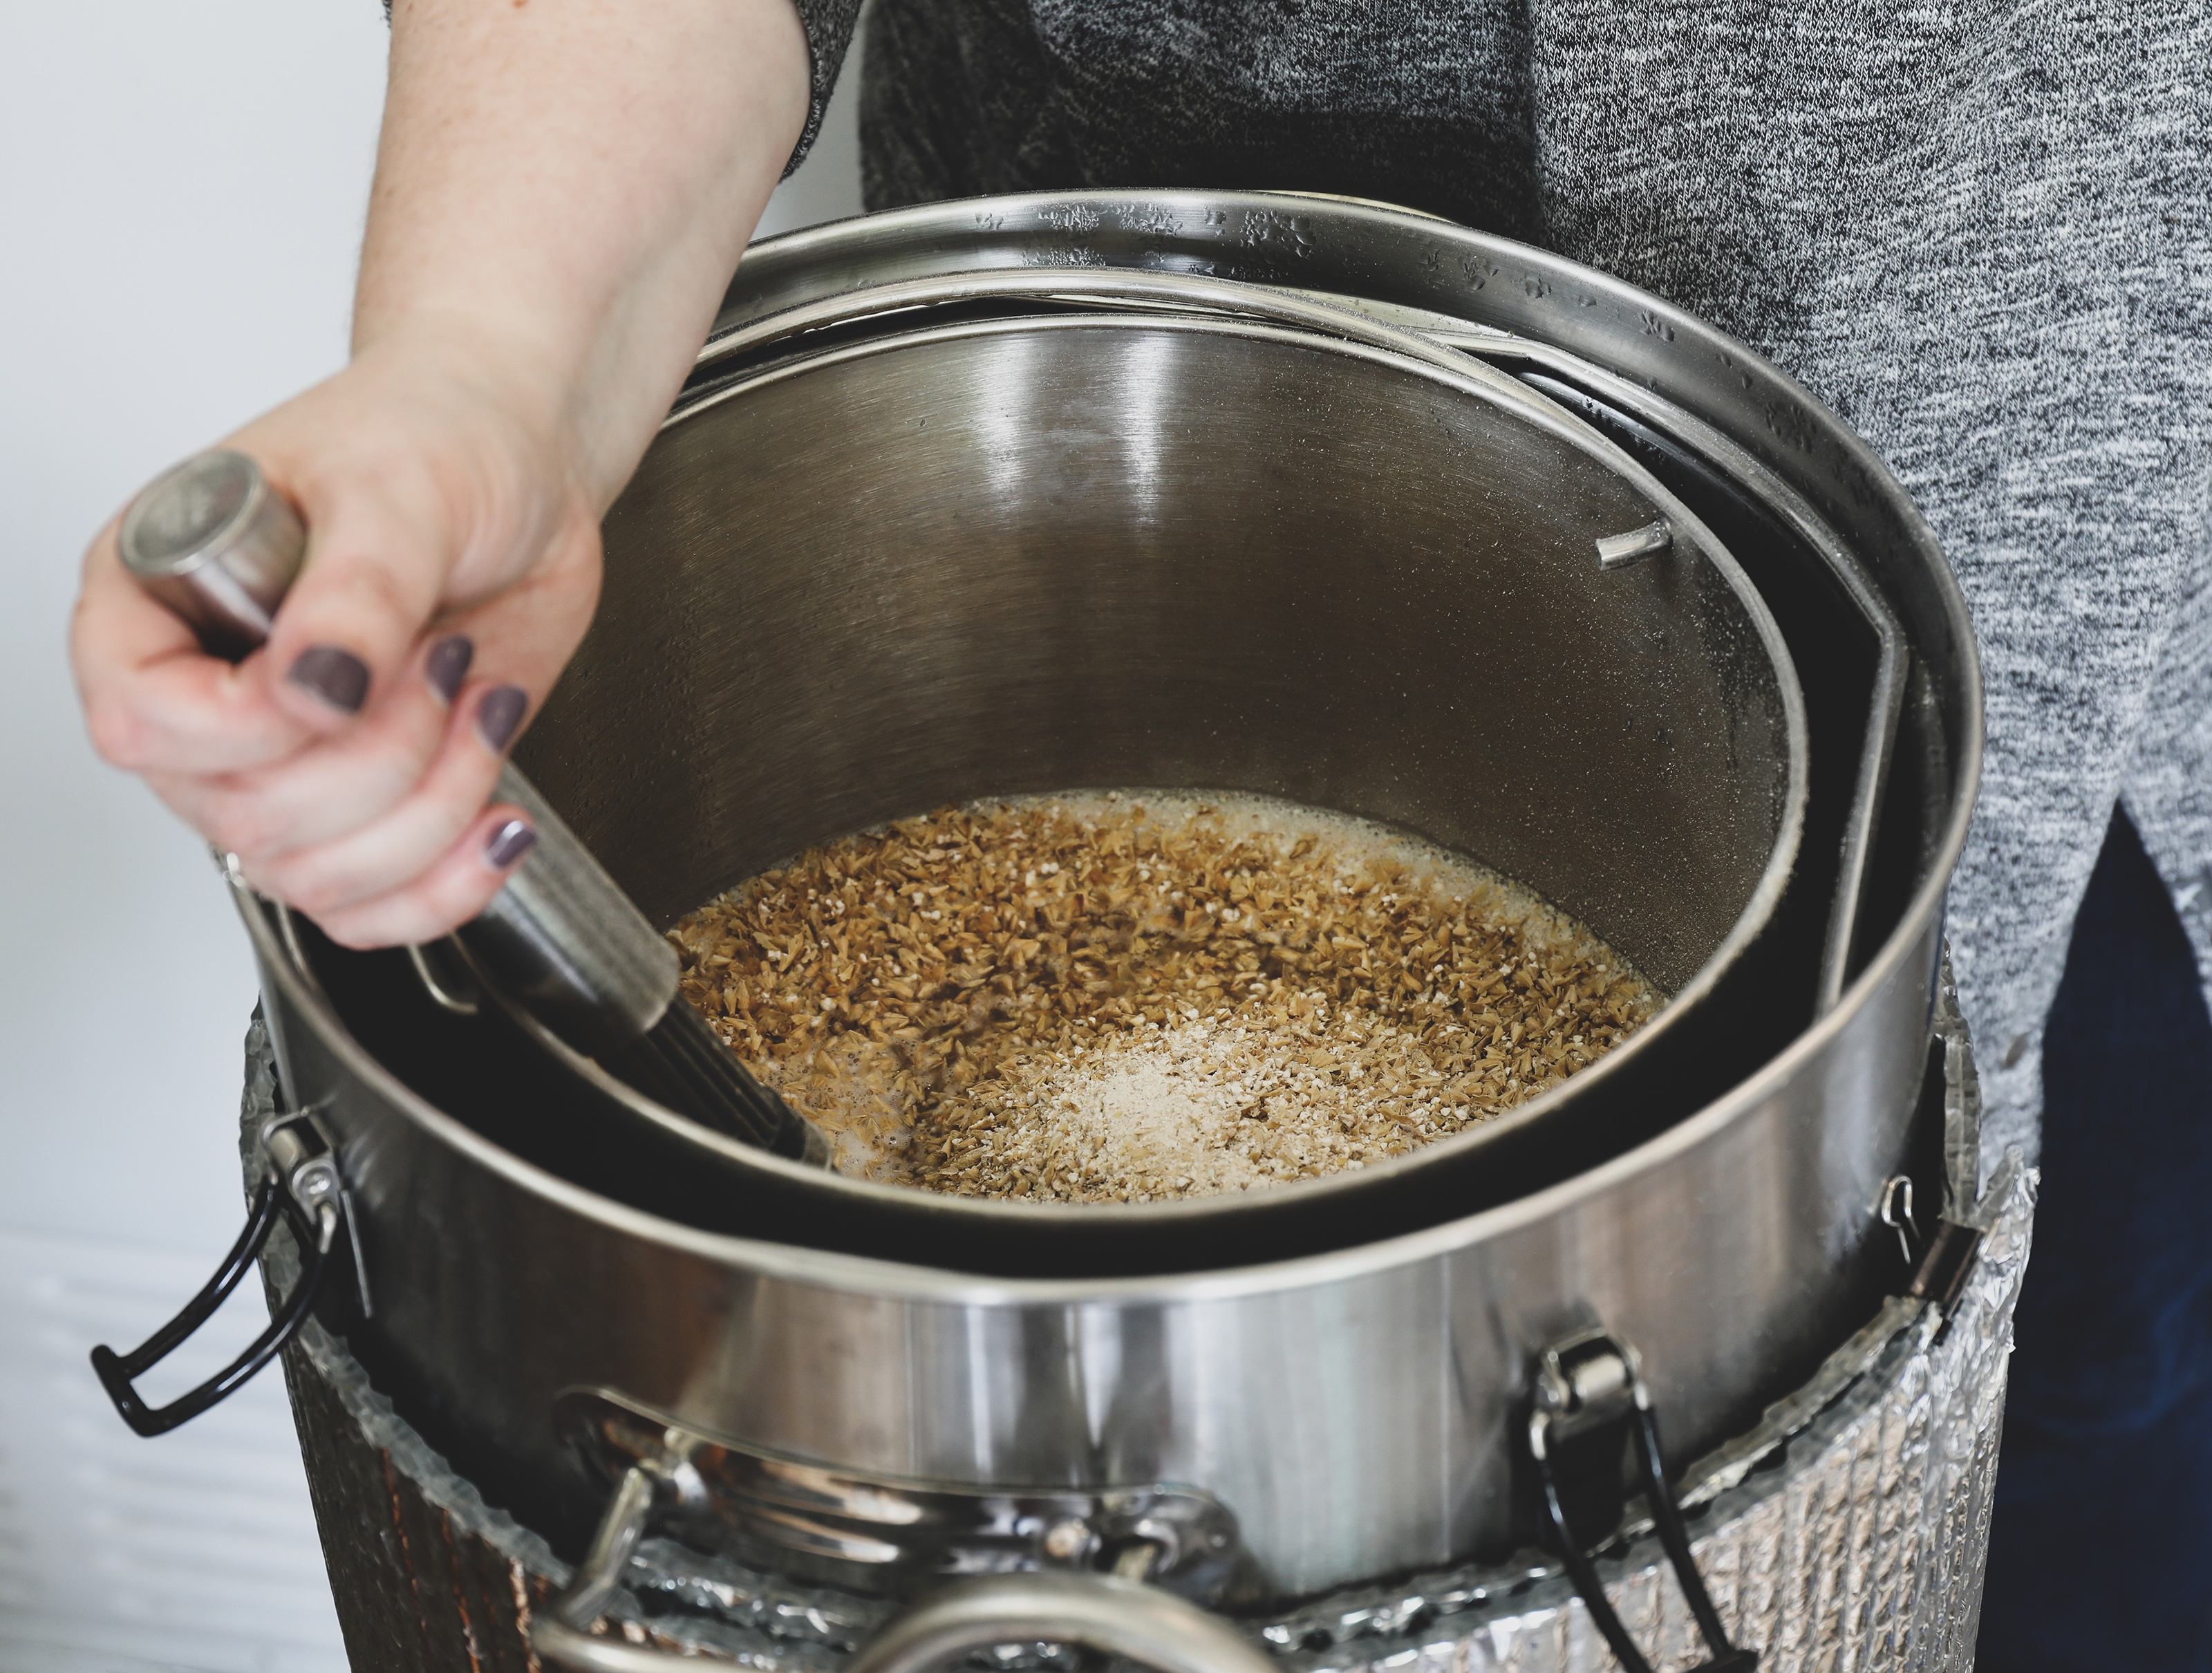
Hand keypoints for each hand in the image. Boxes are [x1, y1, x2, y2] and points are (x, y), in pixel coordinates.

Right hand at [72, 326, 600, 946]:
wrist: (524, 461)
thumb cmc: (437, 436)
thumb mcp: (399, 488)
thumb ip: (355, 590)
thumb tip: (314, 688)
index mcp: (154, 600)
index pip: (143, 721)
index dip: (255, 724)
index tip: (353, 671)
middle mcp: (204, 696)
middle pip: (248, 817)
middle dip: (381, 758)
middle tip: (445, 659)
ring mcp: (284, 761)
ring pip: (316, 877)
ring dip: (430, 808)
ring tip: (479, 701)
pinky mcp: (368, 802)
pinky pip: (372, 908)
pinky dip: (448, 885)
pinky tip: (499, 820)